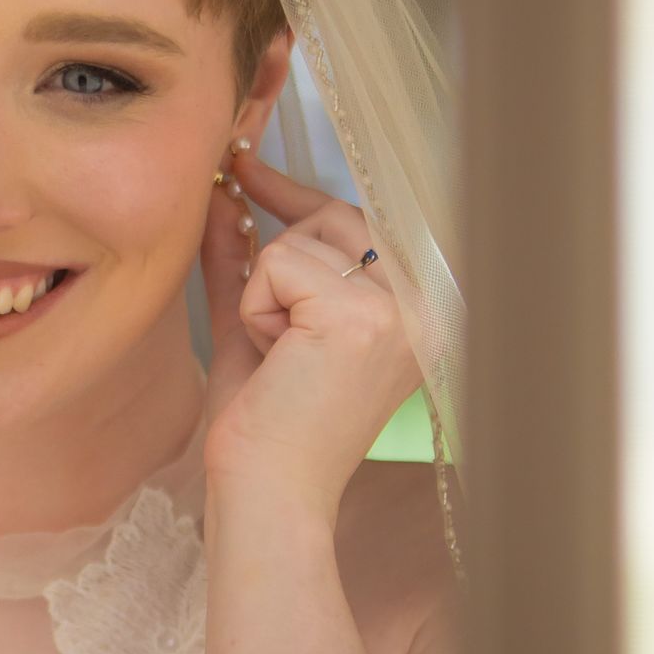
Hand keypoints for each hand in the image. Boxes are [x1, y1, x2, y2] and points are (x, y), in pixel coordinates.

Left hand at [201, 147, 421, 518]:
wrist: (267, 490)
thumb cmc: (267, 420)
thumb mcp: (258, 321)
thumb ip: (247, 256)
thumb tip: (225, 189)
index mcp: (421, 310)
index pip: (362, 220)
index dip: (298, 193)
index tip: (246, 163)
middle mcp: (428, 305)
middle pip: (332, 218)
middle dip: (280, 262)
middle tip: (278, 340)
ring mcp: (403, 308)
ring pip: (299, 239)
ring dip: (265, 297)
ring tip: (285, 359)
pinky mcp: (364, 315)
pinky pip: (277, 263)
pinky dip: (256, 309)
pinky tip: (279, 359)